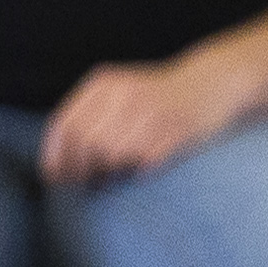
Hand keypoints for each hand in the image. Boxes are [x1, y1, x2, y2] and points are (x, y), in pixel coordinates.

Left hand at [39, 51, 255, 184]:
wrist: (213, 82)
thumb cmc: (159, 96)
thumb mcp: (119, 92)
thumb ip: (90, 116)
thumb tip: (58, 162)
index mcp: (104, 84)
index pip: (66, 125)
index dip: (56, 156)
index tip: (54, 177)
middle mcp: (126, 94)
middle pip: (87, 143)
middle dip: (80, 169)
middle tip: (83, 184)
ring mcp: (153, 111)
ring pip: (113, 155)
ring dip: (108, 173)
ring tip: (111, 178)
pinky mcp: (178, 130)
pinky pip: (143, 162)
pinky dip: (136, 173)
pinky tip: (137, 173)